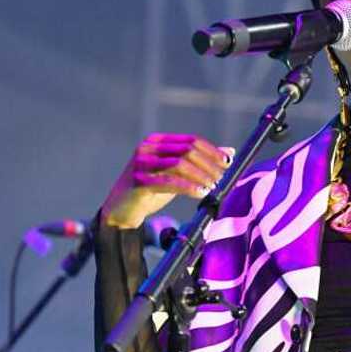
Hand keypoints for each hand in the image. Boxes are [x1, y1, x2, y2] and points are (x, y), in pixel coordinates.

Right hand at [101, 133, 231, 228]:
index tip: (227, 163)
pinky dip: (188, 187)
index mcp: (156, 141)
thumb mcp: (176, 174)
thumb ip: (198, 163)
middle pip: (187, 150)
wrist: (121, 210)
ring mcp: (141, 163)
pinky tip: (200, 194)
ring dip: (201, 176)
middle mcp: (147, 148)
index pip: (191, 140)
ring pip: (179, 164)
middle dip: (209, 164)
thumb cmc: (150, 191)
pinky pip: (169, 181)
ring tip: (214, 187)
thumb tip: (229, 152)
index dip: (212, 151)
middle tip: (223, 178)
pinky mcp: (138, 181)